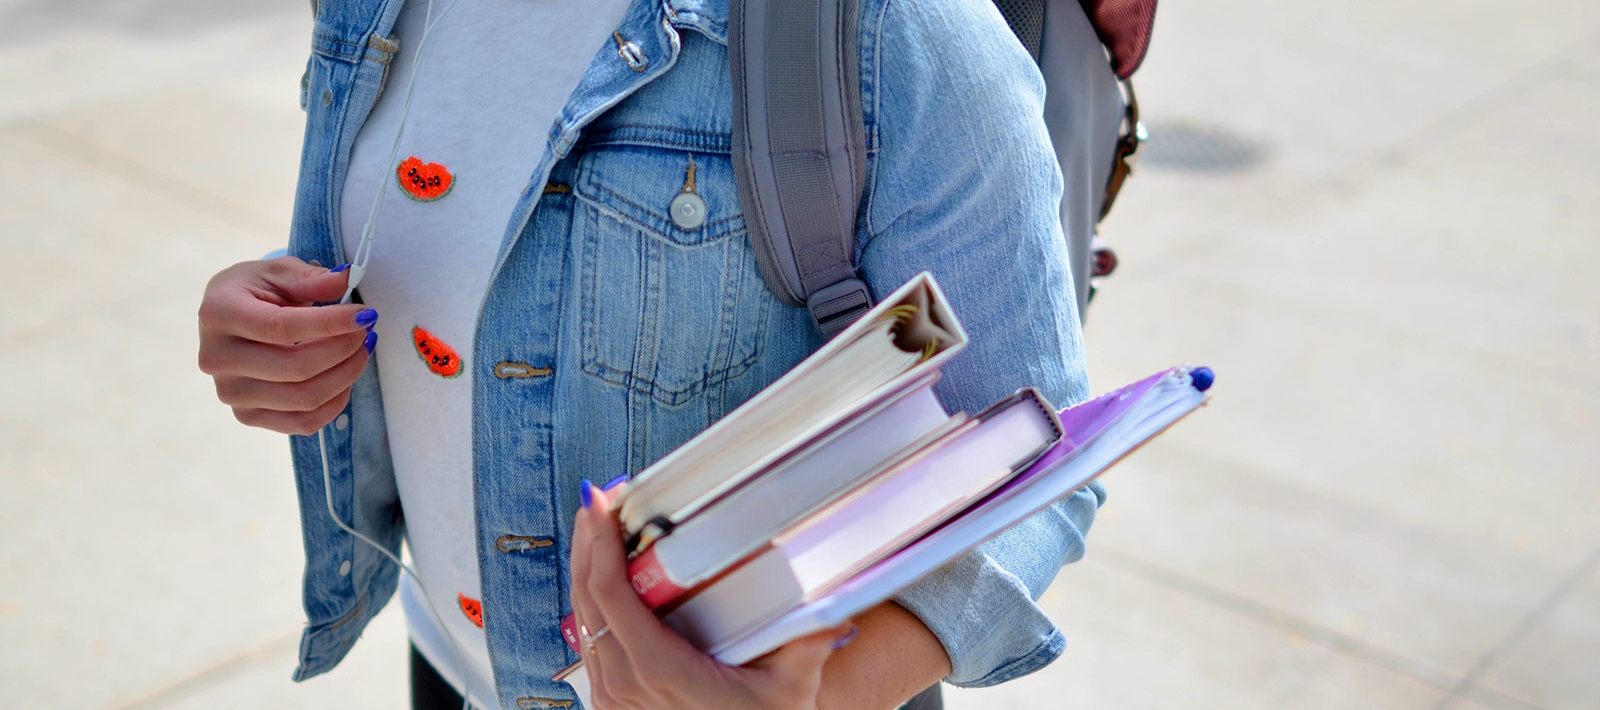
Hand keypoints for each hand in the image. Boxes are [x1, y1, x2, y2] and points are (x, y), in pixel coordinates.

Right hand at [197, 257, 377, 434]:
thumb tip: (346, 279)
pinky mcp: (247, 416)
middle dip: (343, 349)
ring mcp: (230, 393)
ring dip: (345, 375)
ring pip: (303, 399)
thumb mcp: (277, 272)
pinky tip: (345, 378)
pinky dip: (335, 402)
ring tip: (361, 351)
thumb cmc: (255, 291)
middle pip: (295, 369)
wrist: (229, 319)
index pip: (281, 327)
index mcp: (218, 314)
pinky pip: (303, 423)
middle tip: (367, 332)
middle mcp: (217, 358)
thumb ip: (310, 278)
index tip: (365, 315)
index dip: (330, 323)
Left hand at [569, 482, 852, 709]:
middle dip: (588, 542)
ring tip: (600, 528)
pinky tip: (605, 579)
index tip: (602, 504)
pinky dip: (593, 603)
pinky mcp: (611, 702)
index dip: (600, 544)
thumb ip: (809, 646)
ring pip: (582, 619)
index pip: (612, 594)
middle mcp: (625, 684)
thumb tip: (838, 611)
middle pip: (588, 597)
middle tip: (599, 499)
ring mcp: (613, 696)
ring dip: (587, 569)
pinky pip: (590, 643)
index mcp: (660, 671)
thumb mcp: (791, 690)